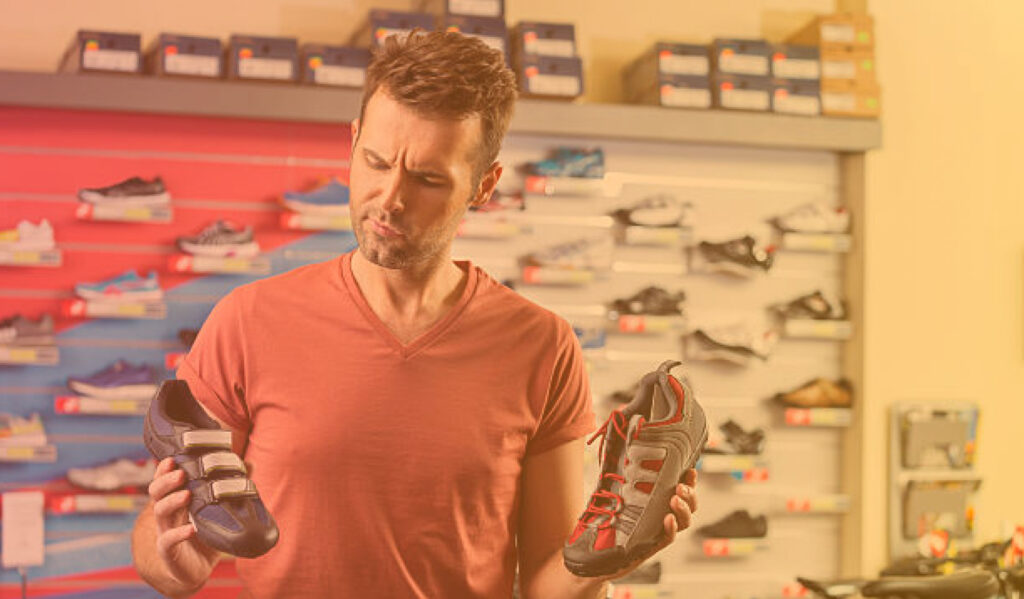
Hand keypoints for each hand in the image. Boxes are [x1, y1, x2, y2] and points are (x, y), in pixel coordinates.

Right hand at [148, 457, 217, 587]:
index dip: (163, 470)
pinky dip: (178, 534)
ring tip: (187, 494)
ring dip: (172, 502)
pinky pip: (168, 541)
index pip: (163, 481)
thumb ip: (230, 487)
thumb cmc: (205, 534)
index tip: (172, 459)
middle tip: (181, 474)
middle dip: (166, 481)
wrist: (195, 569)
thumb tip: (250, 464)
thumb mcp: (217, 510)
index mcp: (175, 500)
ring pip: (160, 512)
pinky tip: (191, 529)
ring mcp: (165, 532)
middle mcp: (167, 514)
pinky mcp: (169, 551)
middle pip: (156, 493)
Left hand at [603, 468, 698, 581]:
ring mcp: (663, 529)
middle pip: (690, 506)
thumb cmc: (617, 515)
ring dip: (683, 510)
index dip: (691, 481)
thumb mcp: (624, 490)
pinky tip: (668, 519)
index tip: (690, 471)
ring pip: (684, 522)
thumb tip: (629, 449)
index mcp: (665, 500)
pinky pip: (669, 537)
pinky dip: (671, 528)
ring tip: (674, 500)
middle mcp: (669, 515)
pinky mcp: (656, 543)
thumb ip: (631, 473)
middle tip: (680, 487)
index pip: (685, 490)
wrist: (607, 545)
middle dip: (689, 495)